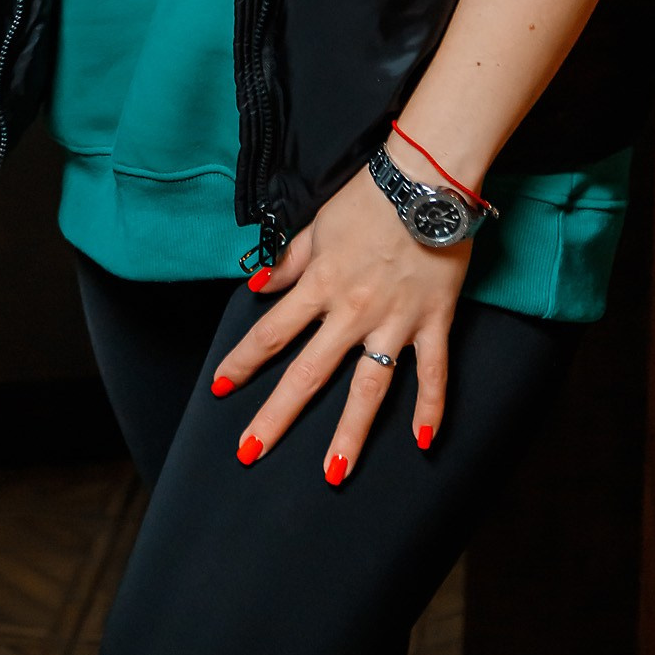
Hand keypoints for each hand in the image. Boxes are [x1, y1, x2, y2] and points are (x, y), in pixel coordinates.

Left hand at [209, 151, 469, 480]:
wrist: (426, 181)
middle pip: (308, 373)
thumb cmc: (368, 197)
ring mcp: (394, 322)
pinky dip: (432, 408)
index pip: (271, 333)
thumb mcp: (317, 225)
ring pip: (369, 388)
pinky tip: (425, 443)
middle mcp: (352, 311)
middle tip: (251, 451)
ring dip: (350, 433)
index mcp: (320, 285)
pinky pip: (433, 373)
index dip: (242, 363)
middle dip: (277, 415)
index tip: (220, 389)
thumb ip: (288, 261)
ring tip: (333, 473)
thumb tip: (256, 285)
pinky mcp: (434, 322)